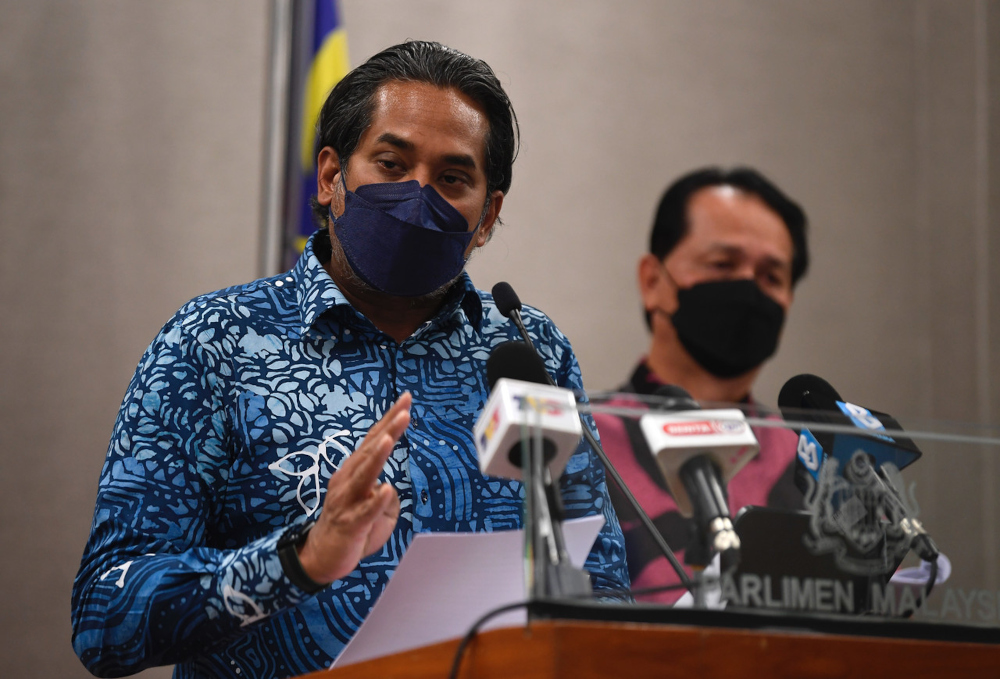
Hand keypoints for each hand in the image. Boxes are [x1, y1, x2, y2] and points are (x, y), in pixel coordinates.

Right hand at [296, 392, 410, 583]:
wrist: (321, 557)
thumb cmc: (351, 528)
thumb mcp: (376, 511)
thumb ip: (386, 497)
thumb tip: (390, 489)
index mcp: (355, 471)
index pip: (374, 440)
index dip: (389, 419)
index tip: (406, 399)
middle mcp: (348, 480)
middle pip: (371, 450)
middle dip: (388, 428)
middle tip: (405, 408)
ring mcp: (346, 500)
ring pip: (364, 474)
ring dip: (378, 456)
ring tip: (390, 438)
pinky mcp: (349, 523)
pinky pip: (364, 511)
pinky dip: (375, 501)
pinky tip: (385, 490)